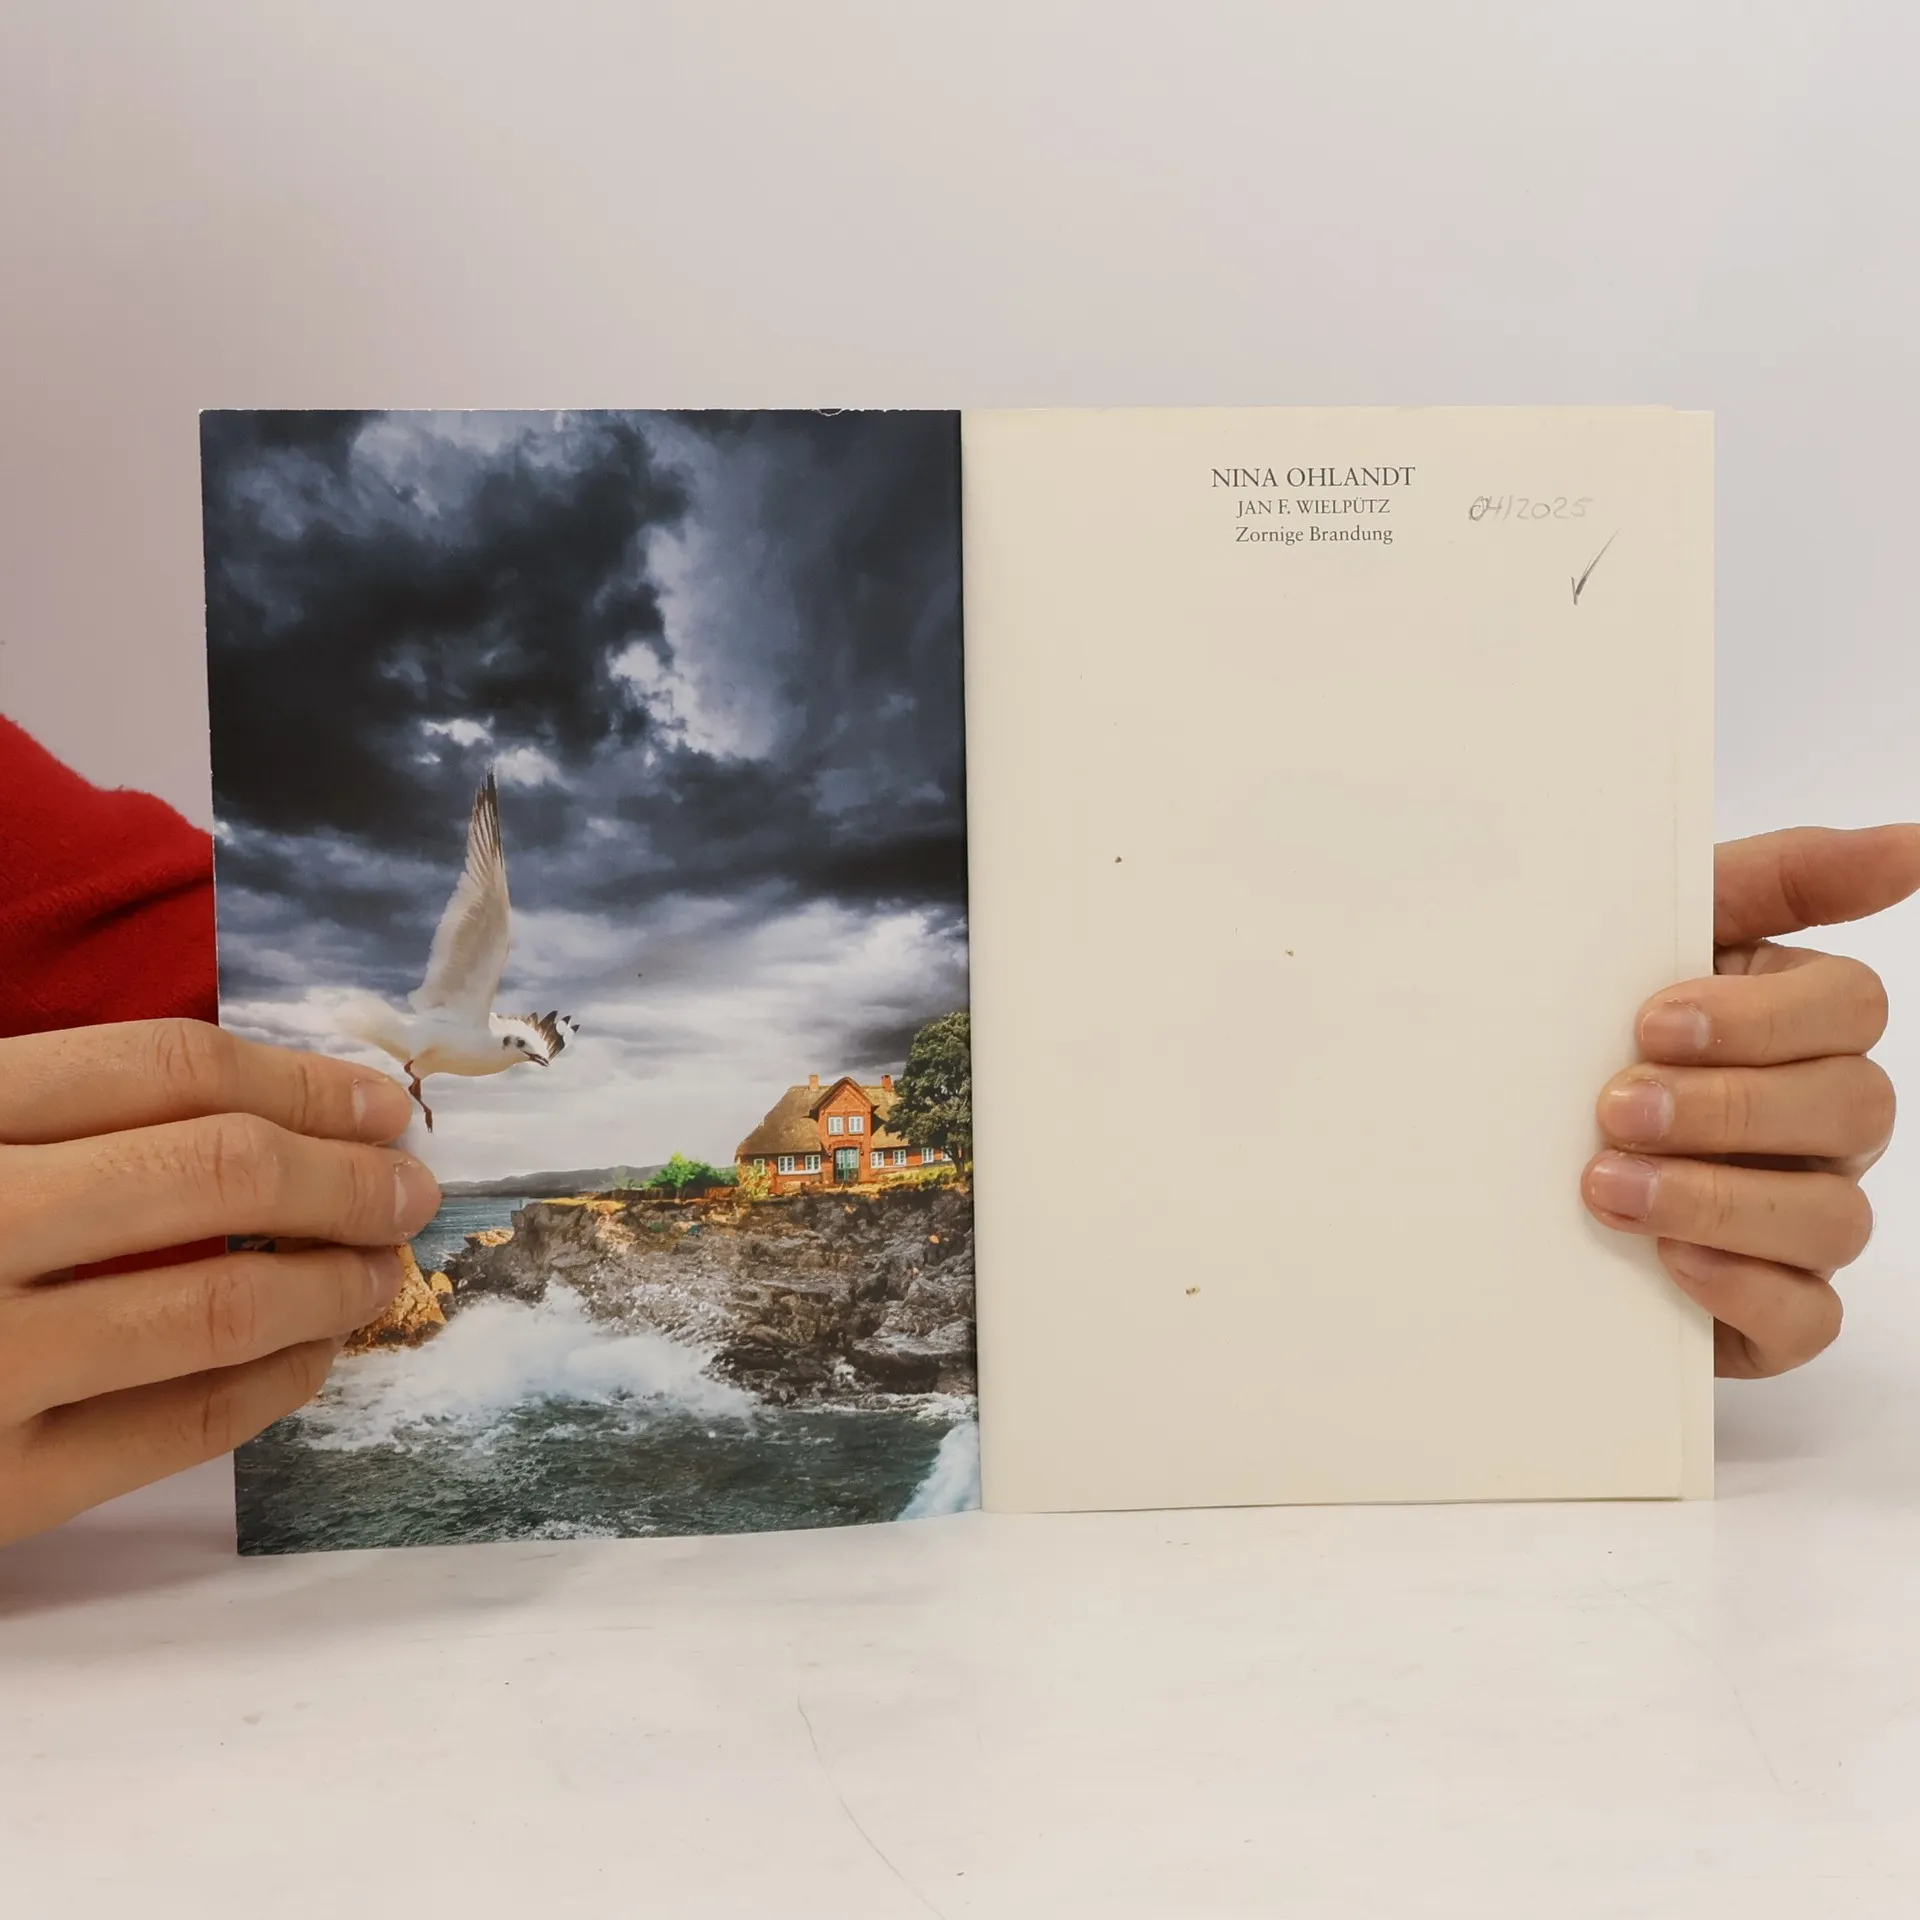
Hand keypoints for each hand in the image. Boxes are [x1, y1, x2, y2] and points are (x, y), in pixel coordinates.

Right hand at [0, 1019, 439, 1545]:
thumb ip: (44, 1116)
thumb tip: (267, 1110)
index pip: (163, 1069)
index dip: (299, 1079)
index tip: (381, 1099)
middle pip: (216, 1172)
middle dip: (347, 1173)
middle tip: (411, 1185)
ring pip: (218, 1301)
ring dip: (337, 1277)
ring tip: (384, 1266)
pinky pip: (178, 1432)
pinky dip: (275, 1384)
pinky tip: (314, 1355)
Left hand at [1584, 826, 1919, 1377]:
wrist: (1478, 1153)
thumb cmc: (1573, 1031)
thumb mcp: (1645, 932)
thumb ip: (1774, 877)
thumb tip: (1912, 844)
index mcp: (1791, 1022)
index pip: (1852, 1005)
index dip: (1760, 1017)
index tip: (1650, 1020)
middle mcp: (1816, 1120)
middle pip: (1853, 1105)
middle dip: (1729, 1106)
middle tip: (1614, 1107)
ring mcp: (1800, 1217)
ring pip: (1834, 1215)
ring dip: (1717, 1198)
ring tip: (1605, 1184)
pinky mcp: (1766, 1310)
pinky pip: (1807, 1316)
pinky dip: (1741, 1288)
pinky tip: (1664, 1262)